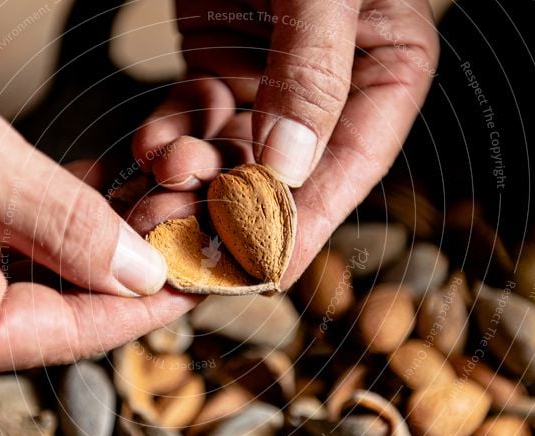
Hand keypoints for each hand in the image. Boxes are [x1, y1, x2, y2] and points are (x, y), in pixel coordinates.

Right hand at [0, 14, 194, 375]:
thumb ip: (63, 223)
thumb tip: (138, 273)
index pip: (68, 333)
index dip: (143, 308)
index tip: (198, 282)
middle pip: (57, 314)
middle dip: (126, 273)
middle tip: (184, 235)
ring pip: (36, 283)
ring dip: (94, 246)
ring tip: (153, 210)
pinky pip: (5, 257)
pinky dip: (55, 229)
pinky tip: (96, 196)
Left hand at [131, 0, 437, 283]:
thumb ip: (313, 72)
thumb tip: (289, 167)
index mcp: (385, 68)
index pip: (348, 166)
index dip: (304, 224)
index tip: (263, 270)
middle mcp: (334, 86)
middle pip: (286, 175)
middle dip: (232, 213)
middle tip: (185, 242)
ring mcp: (276, 81)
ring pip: (234, 157)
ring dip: (192, 183)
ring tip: (154, 195)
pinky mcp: (224, 67)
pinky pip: (199, 122)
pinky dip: (173, 139)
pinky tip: (149, 149)